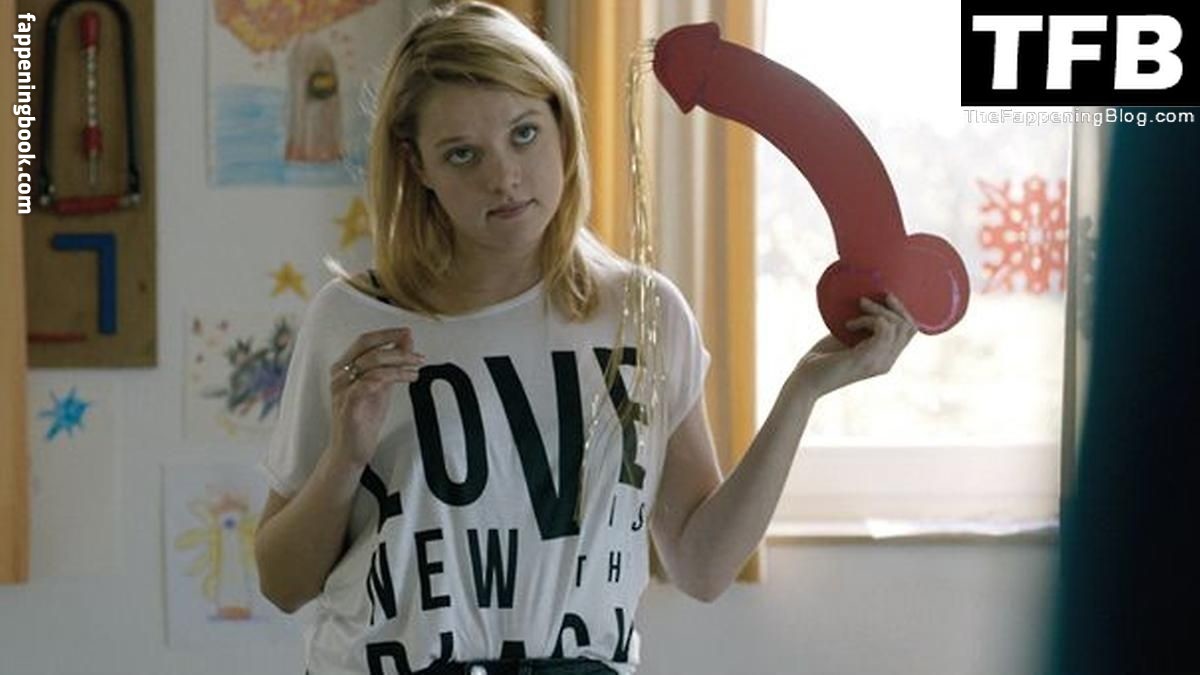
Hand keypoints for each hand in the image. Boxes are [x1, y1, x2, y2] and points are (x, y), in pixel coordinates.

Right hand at [328, 328, 424, 466]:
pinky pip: (370, 383)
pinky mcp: (348, 405)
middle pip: (367, 347)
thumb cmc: (363, 418)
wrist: (351, 450)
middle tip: (417, 352)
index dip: (386, 333)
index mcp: (344, 368)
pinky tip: (408, 378)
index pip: (364, 341)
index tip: (406, 331)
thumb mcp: (381, 386)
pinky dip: (393, 376)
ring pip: (372, 363)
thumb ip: (391, 365)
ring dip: (400, 362)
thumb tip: (405, 341)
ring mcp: (342, 389)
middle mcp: (340, 376)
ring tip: (417, 367)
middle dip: (395, 344)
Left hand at [791, 293, 917, 399]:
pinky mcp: (866, 359)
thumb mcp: (845, 338)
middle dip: (892, 307)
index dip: (901, 310)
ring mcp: (879, 362)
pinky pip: (883, 329)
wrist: (805, 382)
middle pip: (909, 327)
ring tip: (855, 311)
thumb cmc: (821, 359)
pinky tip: (849, 325)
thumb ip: (861, 327)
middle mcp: (887, 362)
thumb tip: (867, 300)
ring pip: (897, 326)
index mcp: (885, 357)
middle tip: (865, 301)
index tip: (883, 297)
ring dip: (877, 311)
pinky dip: (867, 319)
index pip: (910, 331)